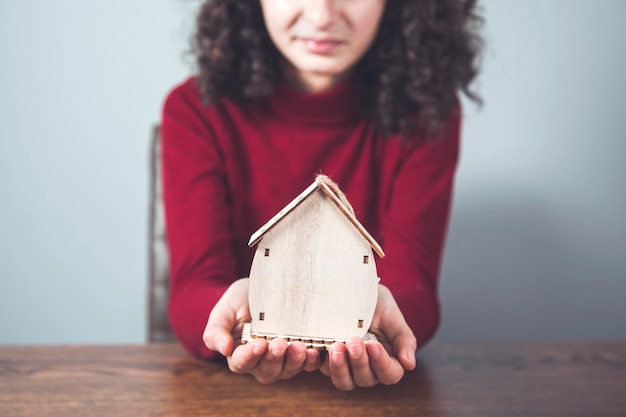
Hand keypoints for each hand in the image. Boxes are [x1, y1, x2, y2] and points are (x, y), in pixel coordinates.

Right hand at [203, 278, 321, 382]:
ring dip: (294, 361)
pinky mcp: (298, 355)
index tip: (259, 343)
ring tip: (299, 346)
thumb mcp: (224, 310)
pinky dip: (311, 361)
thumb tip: (223, 349)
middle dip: (274, 358)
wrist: (261, 289)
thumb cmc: (239, 301)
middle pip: (266, 370)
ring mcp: (281, 361)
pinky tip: (315, 351)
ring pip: (287, 370)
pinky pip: (306, 364)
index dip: (250, 356)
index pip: (241, 362)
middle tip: (280, 343)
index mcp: (238, 355)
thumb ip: (216, 330)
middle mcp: (260, 363)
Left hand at [319, 284, 416, 389]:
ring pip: (343, 381)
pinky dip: (315, 362)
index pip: (390, 374)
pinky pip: (319, 368)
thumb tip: (410, 364)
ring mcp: (344, 365)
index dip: (382, 364)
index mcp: (386, 360)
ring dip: (339, 367)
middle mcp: (366, 367)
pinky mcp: (325, 357)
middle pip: (365, 379)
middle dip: (359, 362)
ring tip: (336, 346)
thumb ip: (404, 339)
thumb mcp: (392, 316)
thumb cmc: (376, 303)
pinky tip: (313, 351)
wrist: (353, 288)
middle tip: (353, 341)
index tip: (374, 345)